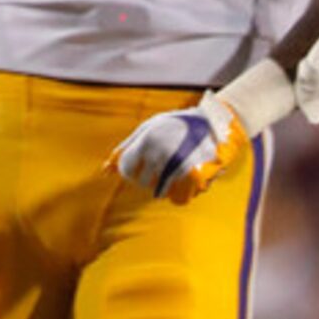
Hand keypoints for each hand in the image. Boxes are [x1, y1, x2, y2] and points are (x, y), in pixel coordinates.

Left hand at [109, 97, 250, 204]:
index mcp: (147, 140)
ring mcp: (178, 165)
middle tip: (157, 170)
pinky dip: (181, 192)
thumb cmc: (175, 124)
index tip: (135, 171)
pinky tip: (184, 180)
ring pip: (161, 192)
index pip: (125, 169)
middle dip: (147, 180)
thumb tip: (105, 169)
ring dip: (164, 187)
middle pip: (143, 183)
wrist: (213, 122)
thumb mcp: (148, 127)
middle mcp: (160, 153)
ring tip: (171, 172)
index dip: (128, 173)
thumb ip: (127, 147)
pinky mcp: (196, 175)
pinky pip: (180, 197)